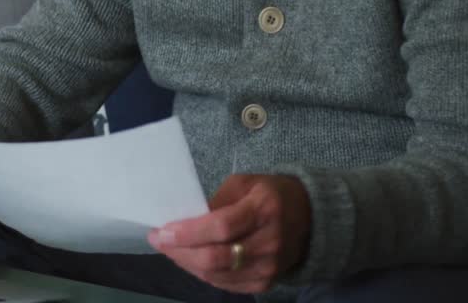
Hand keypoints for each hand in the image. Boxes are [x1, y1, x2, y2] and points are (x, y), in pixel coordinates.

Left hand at [147, 174, 310, 294]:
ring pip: (216, 275)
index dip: (188, 232)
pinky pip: (224, 284)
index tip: (162, 230)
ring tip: (170, 249)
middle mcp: (269, 242)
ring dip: (186, 263)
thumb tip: (183, 220)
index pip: (221, 227)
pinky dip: (202, 273)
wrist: (309, 218)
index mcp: (264, 209)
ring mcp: (269, 268)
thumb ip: (214, 201)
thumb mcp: (243, 183)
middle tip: (159, 241)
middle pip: (215, 257)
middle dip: (180, 251)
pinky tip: (190, 259)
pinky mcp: (265, 283)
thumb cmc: (269, 194)